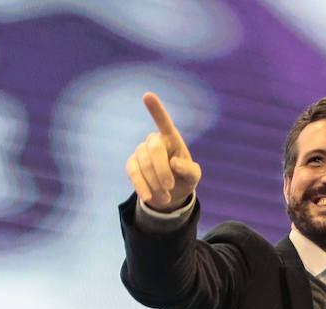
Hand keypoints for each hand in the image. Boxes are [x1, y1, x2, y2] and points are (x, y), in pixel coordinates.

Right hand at [126, 92, 201, 211]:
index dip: (155, 109)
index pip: (163, 121)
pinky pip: (133, 172)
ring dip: (155, 182)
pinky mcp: (132, 164)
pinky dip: (141, 186)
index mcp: (171, 138)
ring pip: (143, 163)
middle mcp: (154, 141)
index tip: (147, 95)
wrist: (170, 194)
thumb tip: (173, 163)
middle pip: (154, 149)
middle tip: (170, 186)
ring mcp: (141, 152)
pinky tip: (149, 197)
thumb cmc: (184, 178)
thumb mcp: (193, 176)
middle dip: (162, 169)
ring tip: (166, 197)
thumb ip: (188, 169)